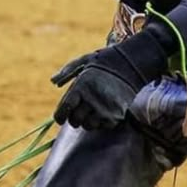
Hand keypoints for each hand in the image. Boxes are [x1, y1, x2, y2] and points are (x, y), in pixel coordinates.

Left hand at [51, 23, 176, 132]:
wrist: (132, 64)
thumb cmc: (105, 61)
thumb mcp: (84, 61)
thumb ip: (67, 71)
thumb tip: (53, 82)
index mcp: (81, 86)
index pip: (64, 109)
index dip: (60, 116)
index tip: (60, 118)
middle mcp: (92, 99)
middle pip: (75, 120)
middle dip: (74, 118)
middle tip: (78, 112)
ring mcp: (105, 108)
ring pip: (88, 125)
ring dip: (87, 121)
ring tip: (91, 112)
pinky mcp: (116, 115)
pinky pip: (103, 126)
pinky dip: (101, 122)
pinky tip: (103, 111)